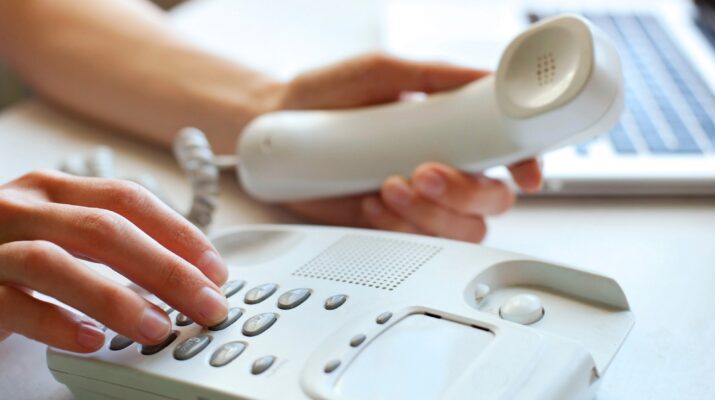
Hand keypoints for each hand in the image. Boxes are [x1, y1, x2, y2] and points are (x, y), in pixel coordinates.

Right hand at [0, 171, 228, 351]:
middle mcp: (22, 209)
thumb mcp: (61, 233)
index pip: (128, 199)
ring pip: (57, 263)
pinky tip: (90, 341)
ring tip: (157, 328)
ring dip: (116, 297)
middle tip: (206, 304)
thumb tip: (188, 271)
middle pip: (104, 229)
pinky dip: (55, 323)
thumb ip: (111, 242)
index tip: (215, 269)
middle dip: (166, 269)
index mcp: (54, 190)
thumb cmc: (9, 255)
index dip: (178, 232)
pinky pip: (13, 304)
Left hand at [271, 54, 542, 241]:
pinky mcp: (389, 225)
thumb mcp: (381, 73)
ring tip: (389, 184)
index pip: (507, 152)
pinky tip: (371, 201)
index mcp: (450, 130)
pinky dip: (397, 226)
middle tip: (424, 172)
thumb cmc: (328, 95)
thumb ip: (433, 75)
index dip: (526, 165)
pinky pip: (416, 243)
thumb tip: (482, 78)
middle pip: (492, 200)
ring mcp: (417, 201)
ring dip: (430, 213)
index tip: (523, 173)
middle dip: (464, 192)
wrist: (277, 128)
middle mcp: (442, 167)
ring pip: (461, 229)